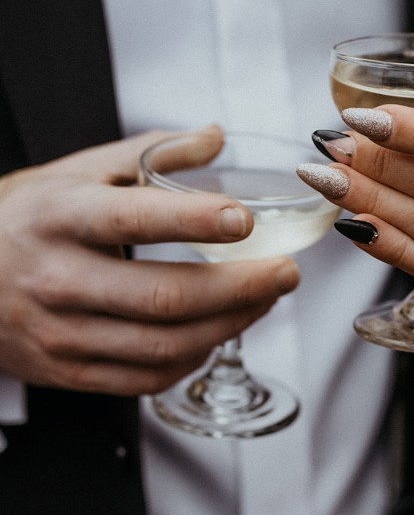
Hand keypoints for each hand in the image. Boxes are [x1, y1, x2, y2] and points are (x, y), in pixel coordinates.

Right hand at [0, 126, 299, 395]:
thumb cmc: (22, 220)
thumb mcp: (72, 173)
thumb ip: (148, 154)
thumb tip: (214, 136)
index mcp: (58, 216)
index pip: (133, 220)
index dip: (196, 221)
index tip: (246, 218)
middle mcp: (57, 277)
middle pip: (164, 296)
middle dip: (241, 287)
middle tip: (286, 272)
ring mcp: (59, 332)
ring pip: (163, 345)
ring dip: (229, 325)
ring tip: (264, 301)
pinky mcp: (65, 371)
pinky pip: (144, 379)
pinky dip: (193, 359)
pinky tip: (218, 333)